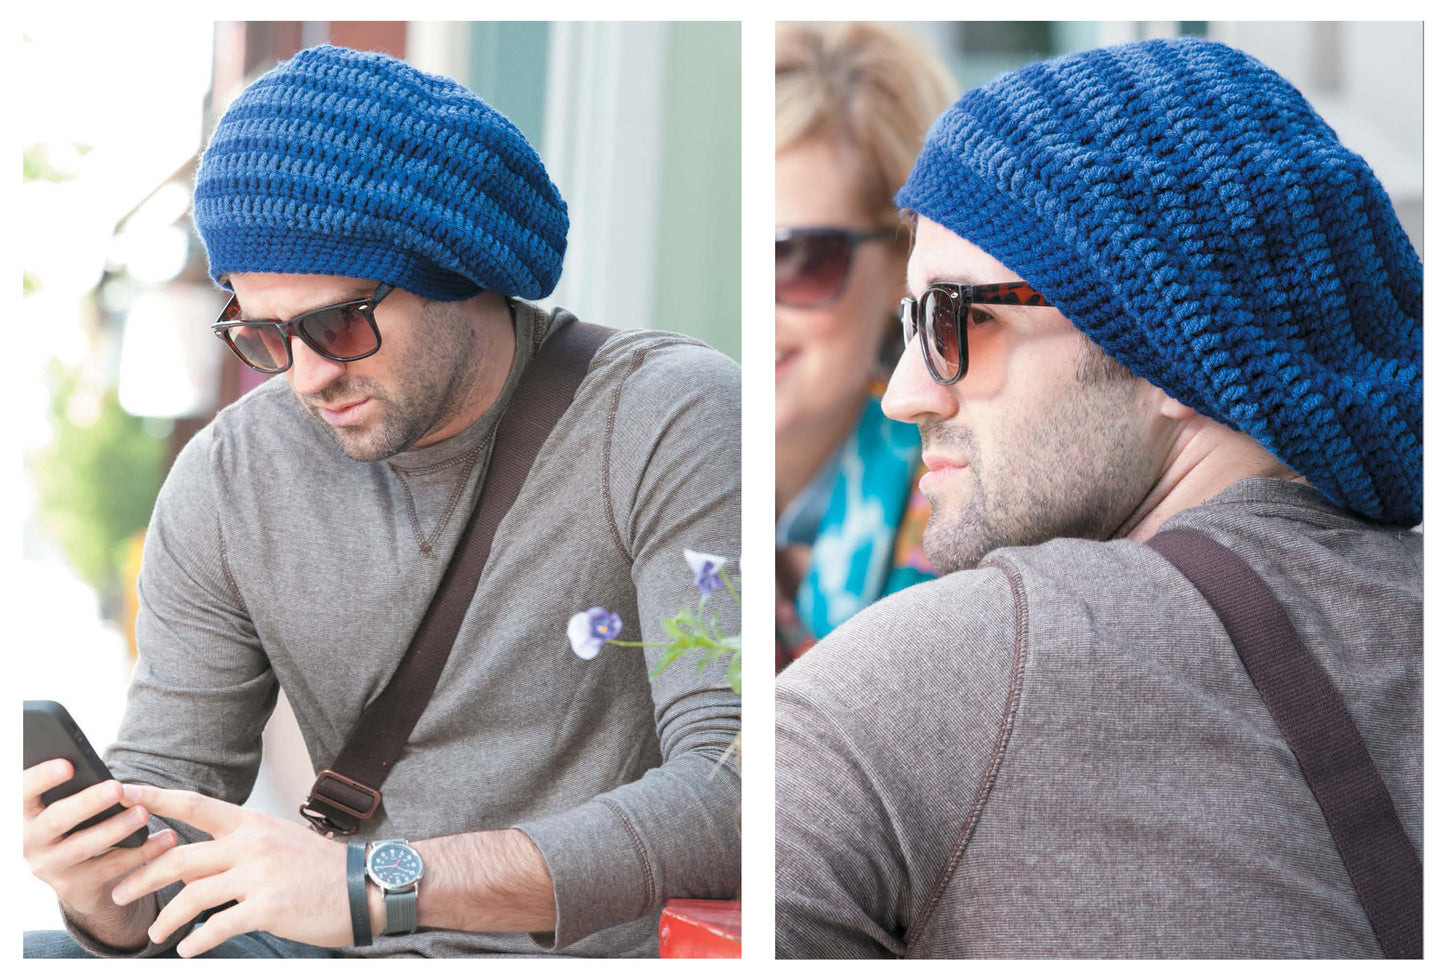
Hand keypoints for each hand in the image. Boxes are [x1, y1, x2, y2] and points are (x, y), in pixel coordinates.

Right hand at [22, 759, 176, 947]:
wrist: (79, 873)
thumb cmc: (77, 822)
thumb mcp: (68, 804)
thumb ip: (74, 789)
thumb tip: (101, 770)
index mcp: (25, 812)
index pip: (24, 790)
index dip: (42, 777)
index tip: (68, 764)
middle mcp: (30, 841)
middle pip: (56, 820)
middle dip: (87, 803)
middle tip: (117, 788)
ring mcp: (49, 866)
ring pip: (83, 846)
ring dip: (115, 829)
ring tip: (143, 814)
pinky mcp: (74, 886)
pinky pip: (110, 868)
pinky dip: (140, 853)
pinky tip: (164, 840)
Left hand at [110, 784, 351, 956]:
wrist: (365, 886)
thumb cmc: (319, 869)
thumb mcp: (275, 845)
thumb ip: (232, 853)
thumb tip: (187, 872)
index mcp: (252, 823)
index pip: (195, 805)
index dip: (156, 798)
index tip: (122, 791)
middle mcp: (252, 844)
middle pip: (180, 858)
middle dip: (142, 878)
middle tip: (119, 893)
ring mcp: (260, 875)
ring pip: (192, 897)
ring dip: (166, 920)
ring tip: (155, 935)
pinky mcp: (268, 906)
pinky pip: (217, 927)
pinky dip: (196, 942)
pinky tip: (189, 948)